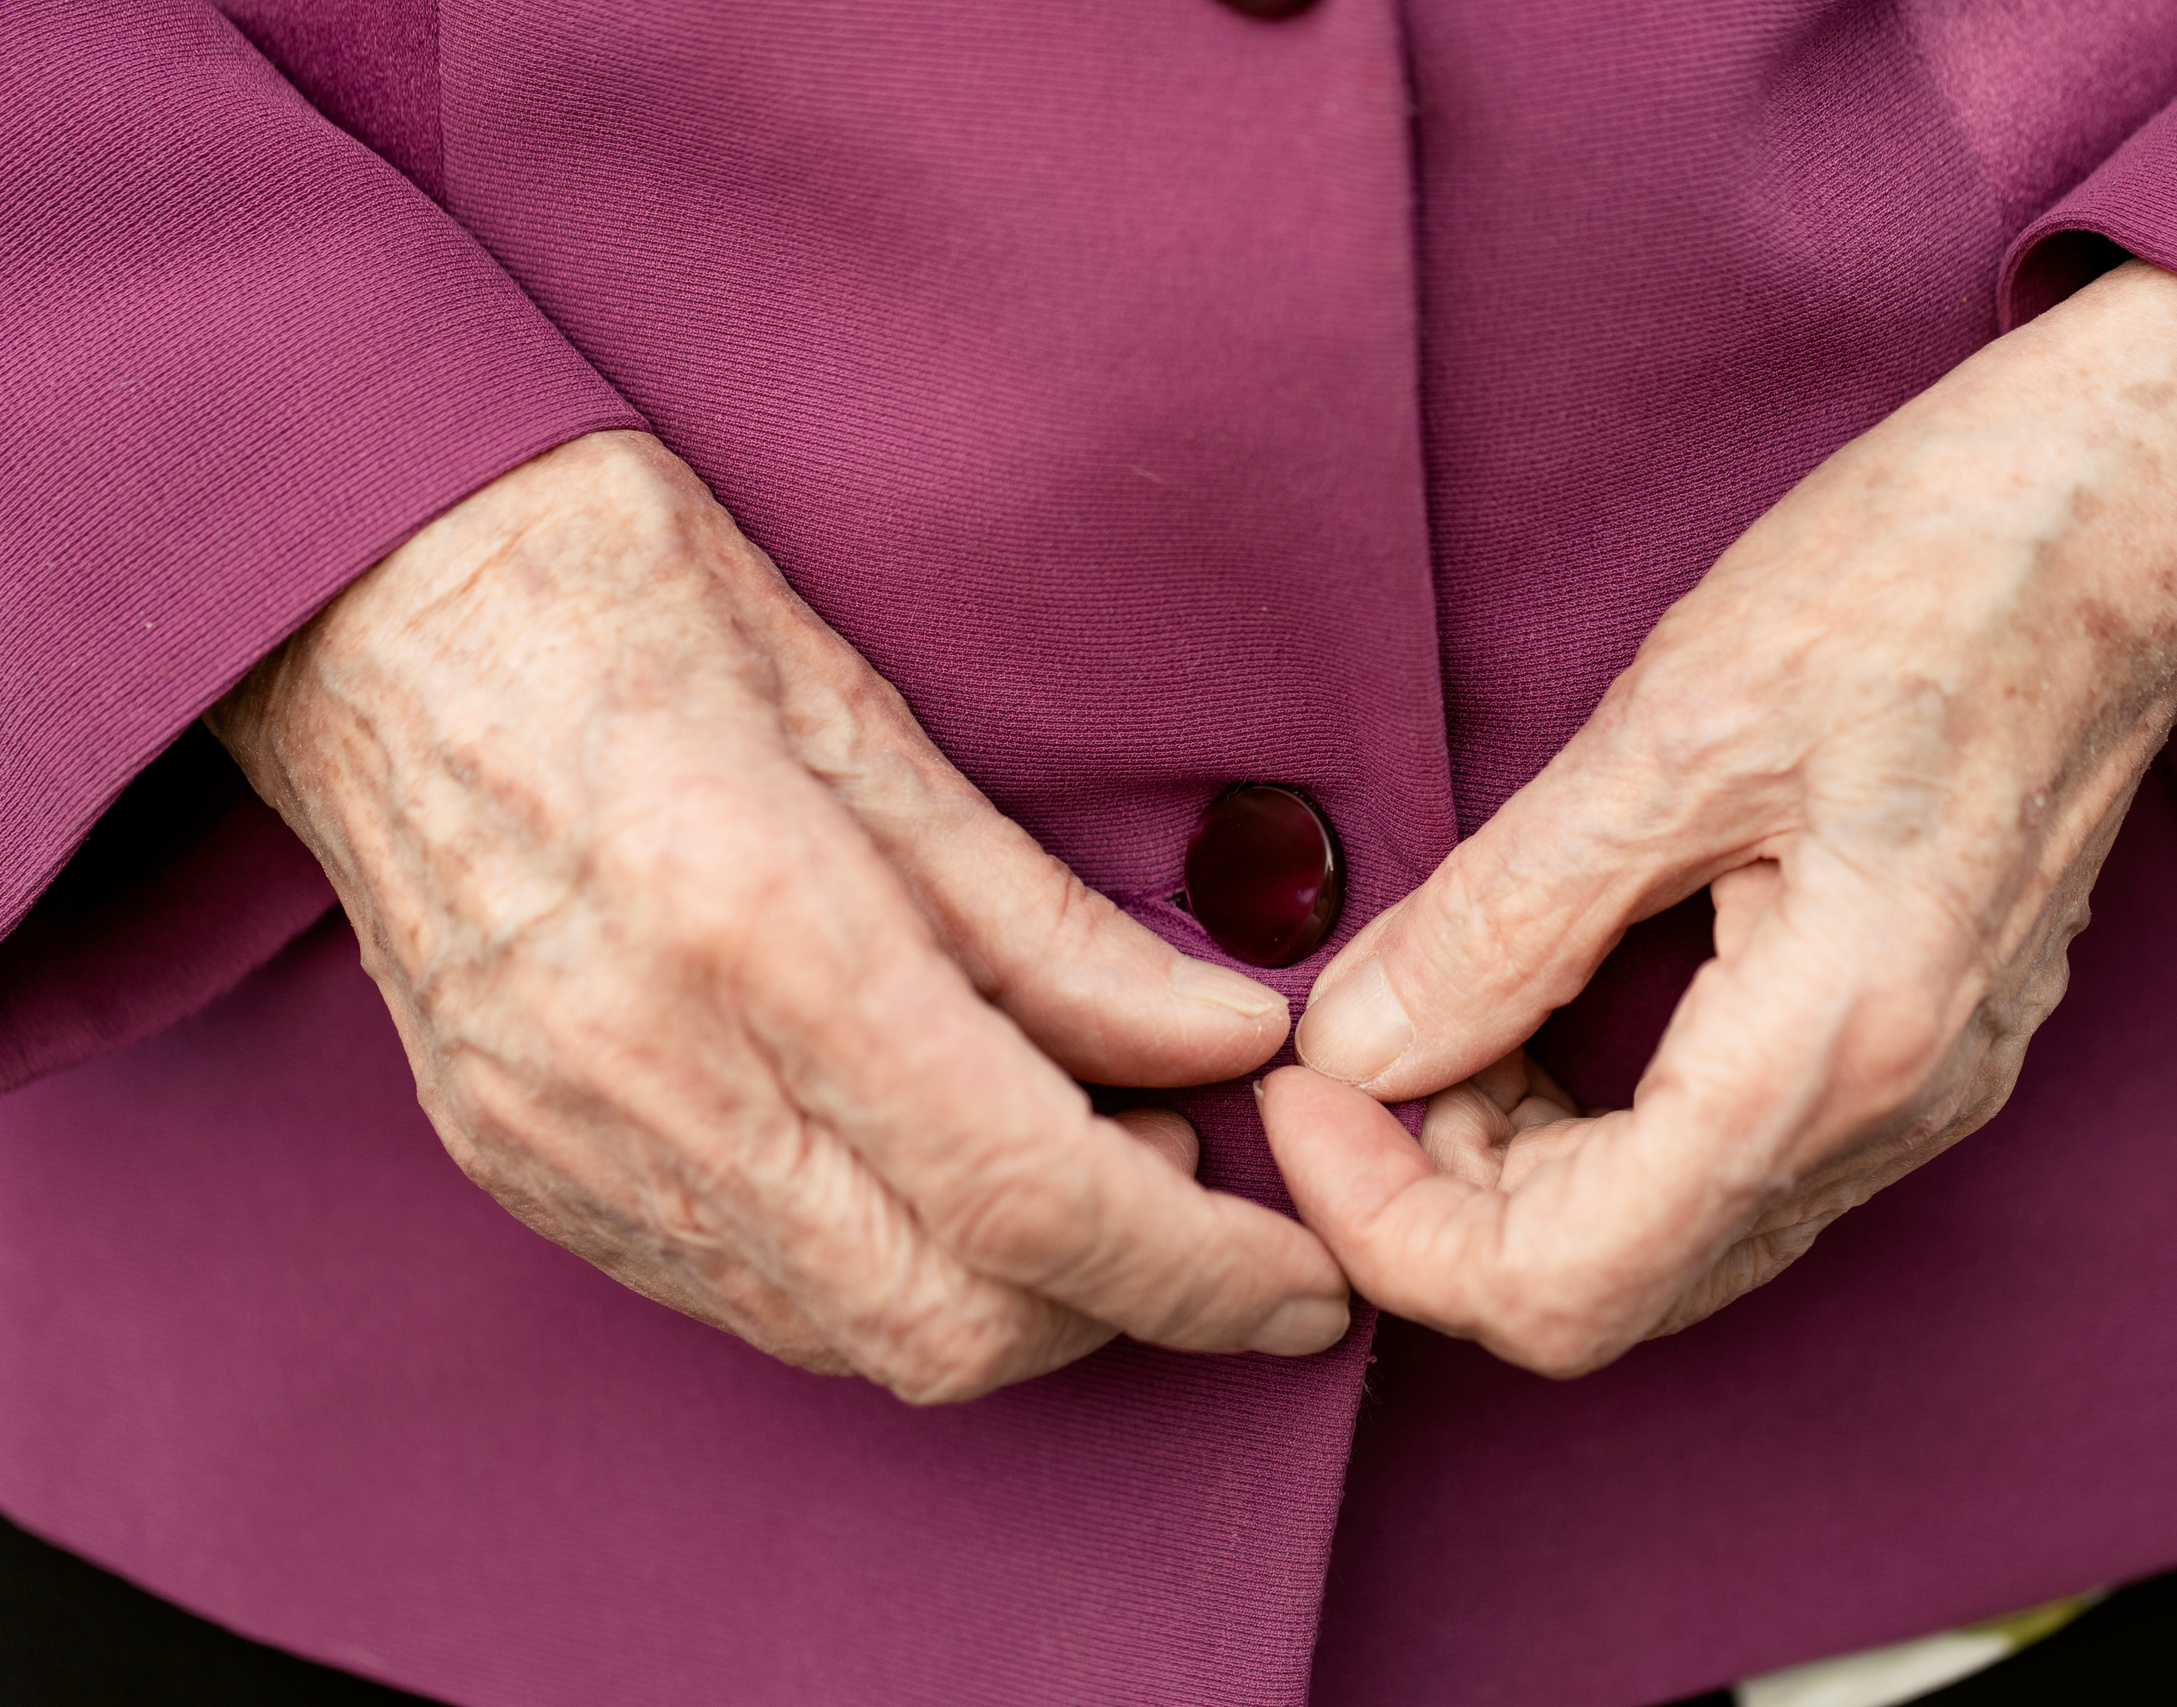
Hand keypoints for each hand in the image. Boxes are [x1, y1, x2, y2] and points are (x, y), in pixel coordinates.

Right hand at [209, 431, 1345, 1401]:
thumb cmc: (615, 596)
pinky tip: (932, 1169)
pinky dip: (885, 1274)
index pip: (1027, 1193)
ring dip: (1011, 1297)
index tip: (1304, 1280)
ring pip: (853, 1338)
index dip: (1197, 1268)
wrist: (358, 606)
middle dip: (1122, 1303)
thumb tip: (1222, 1042)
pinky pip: (750, 1300)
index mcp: (757, 928)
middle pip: (950, 1323)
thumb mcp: (867, 720)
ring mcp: (567, 1146)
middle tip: (1193, 1180)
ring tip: (1074, 1155)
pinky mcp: (524, 1172)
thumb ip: (1049, 927)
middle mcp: (650, 1077)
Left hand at [1262, 262, 2176, 1377]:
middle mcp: (1892, 1111)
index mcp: (1833, 1048)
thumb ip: (1504, 916)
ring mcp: (1920, 1089)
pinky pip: (1727, 1164)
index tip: (1304, 1094)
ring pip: (1667, 1237)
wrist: (2134, 497)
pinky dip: (1600, 1121)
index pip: (1563, 1286)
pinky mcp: (1919, 1043)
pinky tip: (1547, 1000)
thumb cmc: (1932, 573)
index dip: (1391, 1225)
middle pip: (1609, 1289)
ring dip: (1516, 1160)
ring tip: (1445, 1003)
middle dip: (1439, 1196)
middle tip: (1357, 1043)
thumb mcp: (1674, 726)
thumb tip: (1358, 1045)